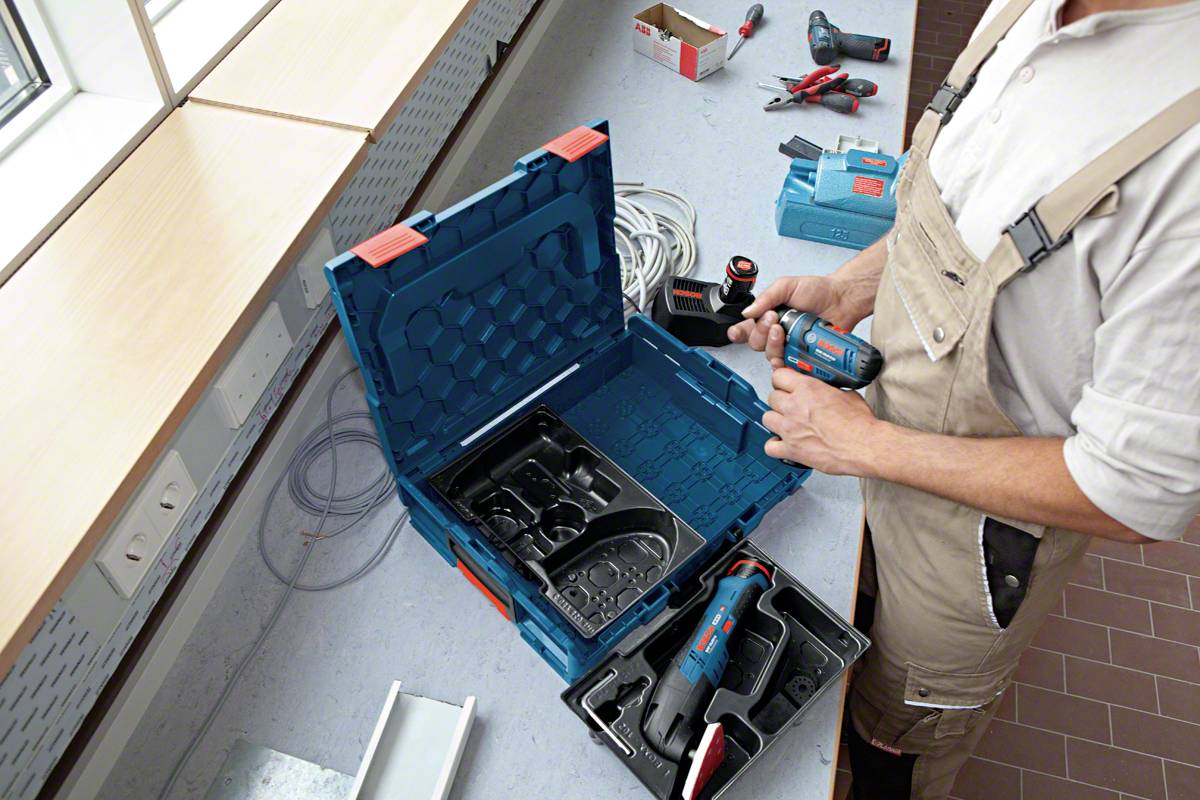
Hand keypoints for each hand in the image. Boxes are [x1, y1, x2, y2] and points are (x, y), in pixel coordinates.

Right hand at [727, 275, 858, 366]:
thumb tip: (747, 312)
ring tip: (781, 330)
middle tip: (772, 318)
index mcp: (769, 317)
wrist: (842, 299)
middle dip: (760, 332)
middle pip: (756, 343)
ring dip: (772, 344)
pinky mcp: (802, 356)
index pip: (747, 329)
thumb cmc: (818, 290)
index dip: (738, 333)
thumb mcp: (787, 286)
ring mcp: (790, 346)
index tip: (737, 332)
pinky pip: (789, 366)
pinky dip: (785, 362)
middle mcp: (777, 333)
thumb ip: (766, 297)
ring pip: (770, 355)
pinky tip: (786, 351)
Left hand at [762, 367, 881, 475]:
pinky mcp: (791, 449)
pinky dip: (774, 446)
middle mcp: (795, 407)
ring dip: (776, 420)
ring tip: (787, 424)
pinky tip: (784, 443)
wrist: (865, 447)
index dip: (783, 380)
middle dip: (780, 401)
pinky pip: (769, 446)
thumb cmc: (860, 425)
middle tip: (791, 406)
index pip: (779, 376)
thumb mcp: (848, 394)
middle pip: (772, 397)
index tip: (786, 385)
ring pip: (766, 418)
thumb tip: (830, 391)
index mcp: (808, 389)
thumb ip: (831, 391)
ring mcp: (790, 429)